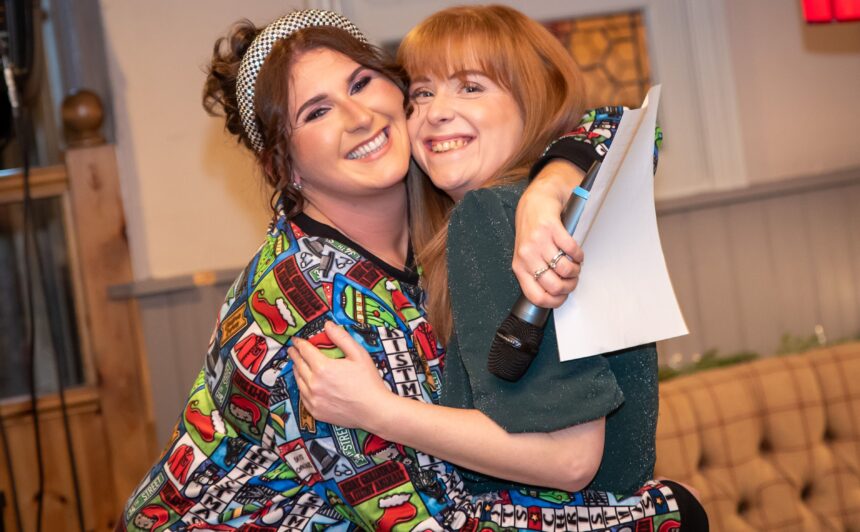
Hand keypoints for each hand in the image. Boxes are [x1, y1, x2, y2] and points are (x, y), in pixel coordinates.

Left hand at [289, 321, 393, 430]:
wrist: (374, 410)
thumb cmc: (369, 381)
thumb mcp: (359, 354)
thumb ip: (341, 338)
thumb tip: (328, 325)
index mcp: (323, 368)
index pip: (305, 351)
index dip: (299, 343)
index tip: (296, 340)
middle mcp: (314, 384)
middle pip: (299, 365)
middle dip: (295, 355)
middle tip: (292, 350)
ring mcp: (313, 399)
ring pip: (299, 381)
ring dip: (296, 370)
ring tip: (297, 365)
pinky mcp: (316, 411)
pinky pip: (303, 396)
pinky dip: (302, 387)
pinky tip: (304, 384)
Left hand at [515, 160, 584, 307]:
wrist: (536, 201)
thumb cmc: (532, 231)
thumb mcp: (527, 256)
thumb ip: (535, 273)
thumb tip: (554, 295)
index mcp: (520, 267)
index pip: (536, 296)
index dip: (555, 302)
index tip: (564, 296)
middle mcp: (527, 256)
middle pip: (554, 286)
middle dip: (570, 285)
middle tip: (573, 278)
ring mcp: (539, 242)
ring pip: (565, 269)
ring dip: (576, 270)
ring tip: (575, 264)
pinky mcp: (551, 228)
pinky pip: (572, 250)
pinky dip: (579, 254)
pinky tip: (576, 252)